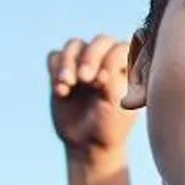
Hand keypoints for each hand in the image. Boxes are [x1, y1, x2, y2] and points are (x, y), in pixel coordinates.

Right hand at [48, 35, 136, 163]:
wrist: (88, 144)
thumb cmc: (110, 124)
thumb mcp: (116, 100)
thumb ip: (113, 73)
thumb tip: (112, 47)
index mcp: (129, 67)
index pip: (122, 46)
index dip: (110, 60)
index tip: (104, 82)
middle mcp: (108, 61)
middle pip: (100, 40)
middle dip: (90, 57)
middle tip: (86, 80)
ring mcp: (84, 64)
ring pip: (74, 45)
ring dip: (68, 62)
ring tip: (67, 84)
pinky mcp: (62, 72)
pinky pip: (54, 56)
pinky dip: (55, 70)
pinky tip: (61, 91)